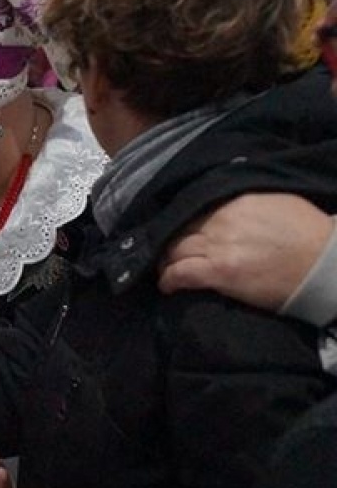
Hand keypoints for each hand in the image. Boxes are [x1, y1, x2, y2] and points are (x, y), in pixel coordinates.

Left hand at [159, 194, 332, 309]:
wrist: (325, 264)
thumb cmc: (310, 235)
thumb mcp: (278, 202)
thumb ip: (249, 201)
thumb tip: (231, 202)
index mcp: (236, 201)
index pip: (196, 209)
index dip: (185, 222)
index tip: (181, 231)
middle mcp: (222, 220)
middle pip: (182, 229)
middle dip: (172, 241)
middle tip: (170, 253)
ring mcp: (219, 246)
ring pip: (175, 250)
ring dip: (167, 260)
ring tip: (166, 269)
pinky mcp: (219, 272)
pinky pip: (180, 273)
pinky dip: (169, 280)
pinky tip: (166, 286)